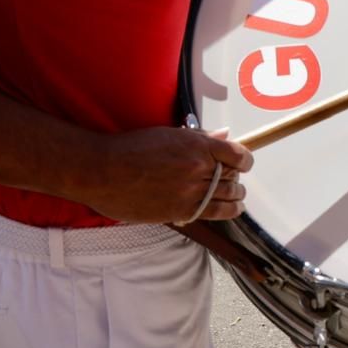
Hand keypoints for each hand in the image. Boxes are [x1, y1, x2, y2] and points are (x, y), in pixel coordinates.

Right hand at [78, 126, 252, 223]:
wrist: (103, 171)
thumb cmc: (132, 148)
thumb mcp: (169, 135)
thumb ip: (201, 138)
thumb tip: (225, 135)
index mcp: (197, 145)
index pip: (236, 154)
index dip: (244, 160)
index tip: (244, 163)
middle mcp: (198, 168)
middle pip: (232, 177)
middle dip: (236, 179)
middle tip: (234, 181)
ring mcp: (189, 192)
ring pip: (227, 196)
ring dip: (235, 196)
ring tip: (237, 196)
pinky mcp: (179, 211)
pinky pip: (213, 213)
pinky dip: (227, 211)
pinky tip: (232, 210)